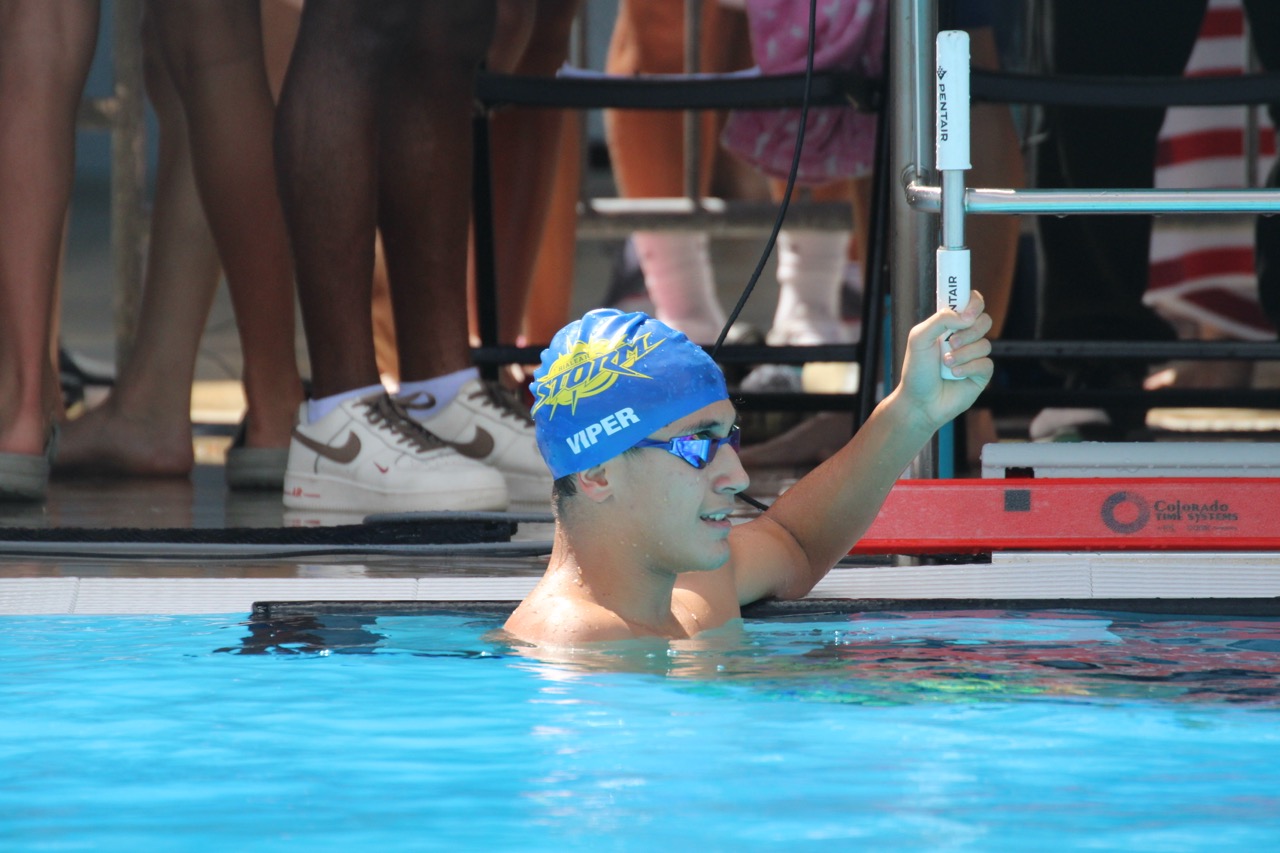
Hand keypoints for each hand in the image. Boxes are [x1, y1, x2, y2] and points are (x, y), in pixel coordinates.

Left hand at [897, 291, 993, 430]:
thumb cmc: (916, 370)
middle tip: (951, 341)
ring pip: (985, 343)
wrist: (919, 402)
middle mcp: (965, 338)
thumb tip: (965, 317)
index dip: (974, 302)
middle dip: (968, 331)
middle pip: (984, 320)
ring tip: (946, 363)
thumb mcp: (919, 338)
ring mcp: (974, 356)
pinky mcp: (981, 374)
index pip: (971, 302)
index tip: (966, 313)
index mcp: (950, 325)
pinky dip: (968, 367)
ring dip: (963, 353)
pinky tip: (954, 374)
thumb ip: (940, 320)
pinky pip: (986, 363)